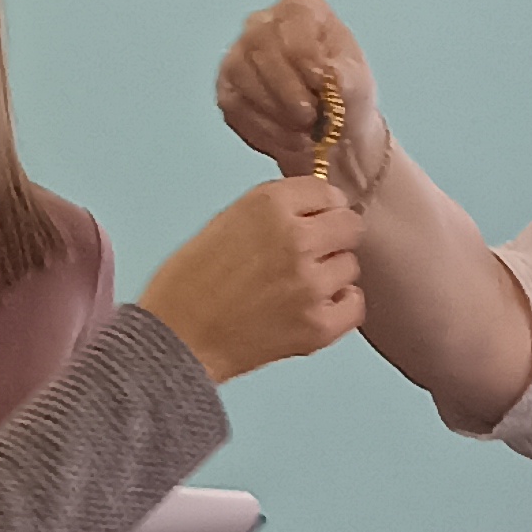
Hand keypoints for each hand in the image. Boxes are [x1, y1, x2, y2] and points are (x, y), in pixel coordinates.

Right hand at [136, 177, 365, 379]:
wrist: (176, 339)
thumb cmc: (189, 284)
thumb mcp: (226, 220)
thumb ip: (275, 209)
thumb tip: (319, 206)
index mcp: (269, 206)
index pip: (327, 192)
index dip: (320, 208)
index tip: (313, 219)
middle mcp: (296, 239)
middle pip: (350, 226)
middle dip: (333, 237)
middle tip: (310, 254)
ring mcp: (311, 284)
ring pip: (350, 266)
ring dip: (331, 274)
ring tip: (296, 287)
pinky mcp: (318, 325)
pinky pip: (354, 304)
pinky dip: (339, 306)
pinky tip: (313, 307)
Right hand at [215, 0, 381, 202]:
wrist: (333, 134)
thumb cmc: (345, 97)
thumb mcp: (358, 85)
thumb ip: (348, 78)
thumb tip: (331, 75)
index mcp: (301, 8)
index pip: (293, 29)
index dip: (307, 64)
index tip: (323, 89)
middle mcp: (263, 23)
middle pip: (263, 51)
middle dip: (289, 94)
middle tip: (312, 118)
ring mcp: (239, 53)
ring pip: (244, 78)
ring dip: (278, 114)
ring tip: (306, 130)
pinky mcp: (227, 87)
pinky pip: (236, 106)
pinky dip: (265, 129)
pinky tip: (289, 137)